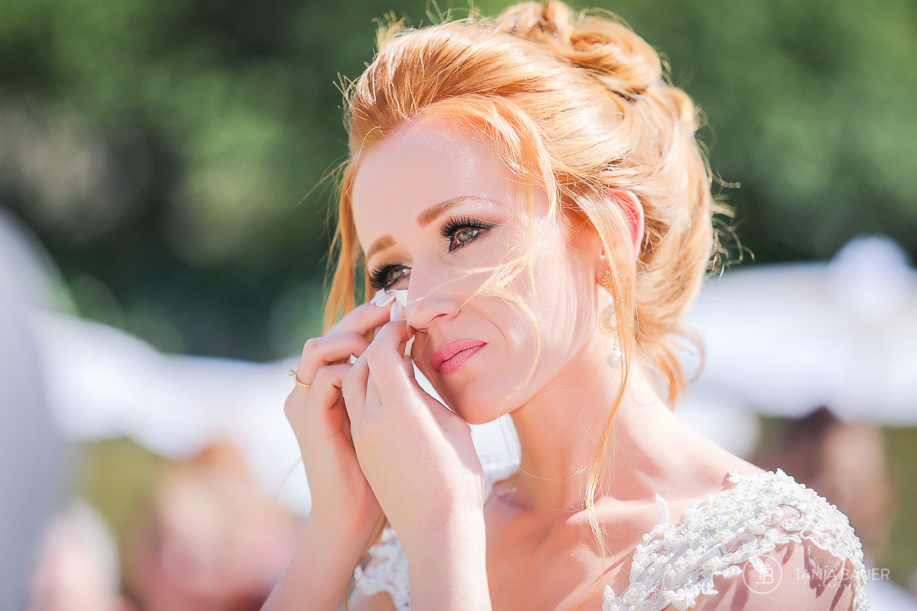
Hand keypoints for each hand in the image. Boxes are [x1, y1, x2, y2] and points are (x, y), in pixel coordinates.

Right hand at [284, 301, 389, 528]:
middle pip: (329, 334)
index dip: (369, 319)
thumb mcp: (386, 416)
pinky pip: (324, 376)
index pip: (343, 337)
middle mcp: (310, 390)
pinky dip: (349, 365)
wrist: (356, 514)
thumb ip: (390, 385)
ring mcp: (304, 403)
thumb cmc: (380, 469)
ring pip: (318, 347)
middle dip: (362, 316)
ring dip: (351, 335)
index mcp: (328, 387)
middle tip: (394, 305)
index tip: (402, 309)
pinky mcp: (308, 419)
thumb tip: (412, 352)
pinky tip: (377, 367)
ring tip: (384, 335)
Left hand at [341, 320, 485, 552]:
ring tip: (392, 361)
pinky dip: (366, 389)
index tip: (406, 324)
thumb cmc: (457, 478)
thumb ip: (426, 393)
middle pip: (362, 363)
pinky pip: (356, 406)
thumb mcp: (452, 425)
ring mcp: (363, 435)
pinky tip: (388, 390)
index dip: (391, 331)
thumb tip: (411, 373)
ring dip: (368, 366)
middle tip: (398, 335)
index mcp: (400, 409)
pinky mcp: (362, 449)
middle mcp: (373, 419)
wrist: (437, 530)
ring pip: (354, 384)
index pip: (380, 351)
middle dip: (377, 344)